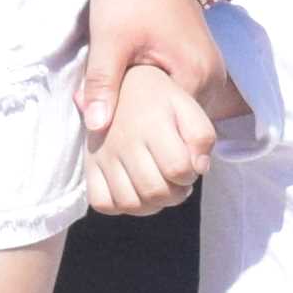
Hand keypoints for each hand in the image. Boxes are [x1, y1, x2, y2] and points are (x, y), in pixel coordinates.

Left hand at [73, 0, 216, 140]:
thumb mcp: (109, 40)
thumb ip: (103, 84)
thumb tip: (95, 126)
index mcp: (197, 74)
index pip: (175, 129)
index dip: (141, 136)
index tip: (113, 141)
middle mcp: (213, 76)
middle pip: (180, 122)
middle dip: (147, 128)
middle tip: (110, 133)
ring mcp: (210, 67)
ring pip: (179, 108)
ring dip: (153, 114)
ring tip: (119, 118)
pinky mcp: (200, 59)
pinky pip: (181, 92)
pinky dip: (159, 98)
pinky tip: (131, 100)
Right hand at [85, 56, 226, 215]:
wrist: (120, 85)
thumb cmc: (160, 102)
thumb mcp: (188, 108)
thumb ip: (202, 137)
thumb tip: (200, 167)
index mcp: (152, 124)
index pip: (178, 168)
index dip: (190, 175)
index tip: (189, 166)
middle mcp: (124, 141)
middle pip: (154, 191)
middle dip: (175, 194)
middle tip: (177, 181)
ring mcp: (103, 156)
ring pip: (129, 203)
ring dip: (152, 205)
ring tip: (159, 188)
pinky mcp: (90, 166)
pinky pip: (102, 203)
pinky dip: (121, 206)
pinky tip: (135, 192)